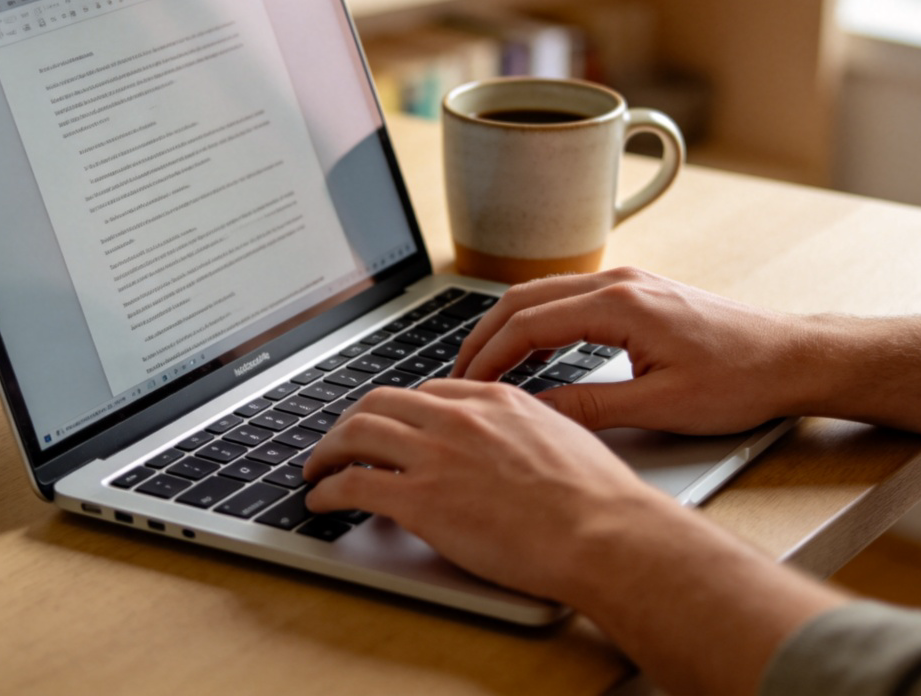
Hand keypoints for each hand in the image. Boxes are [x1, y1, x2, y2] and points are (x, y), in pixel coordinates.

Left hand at [304, 376, 840, 695]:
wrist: (602, 530)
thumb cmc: (596, 494)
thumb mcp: (562, 434)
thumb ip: (524, 425)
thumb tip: (510, 439)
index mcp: (493, 397)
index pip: (426, 391)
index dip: (399, 411)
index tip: (390, 427)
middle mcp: (457, 416)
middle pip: (380, 403)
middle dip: (352, 421)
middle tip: (340, 440)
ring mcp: (436, 454)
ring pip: (357, 434)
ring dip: (328, 450)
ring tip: (317, 467)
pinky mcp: (420, 499)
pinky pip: (354, 484)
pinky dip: (328, 489)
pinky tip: (321, 499)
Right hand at [452, 267, 815, 434]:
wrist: (791, 356)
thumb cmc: (739, 380)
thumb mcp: (661, 406)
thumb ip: (590, 407)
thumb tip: (534, 412)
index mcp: (619, 304)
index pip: (529, 323)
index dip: (489, 355)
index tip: (465, 383)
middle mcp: (617, 281)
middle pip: (525, 298)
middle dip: (485, 335)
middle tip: (459, 373)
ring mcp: (627, 281)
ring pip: (544, 292)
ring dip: (509, 325)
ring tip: (486, 364)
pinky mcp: (637, 290)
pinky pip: (569, 296)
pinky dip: (538, 320)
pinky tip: (533, 349)